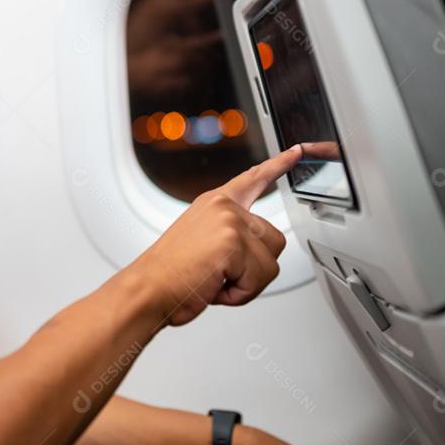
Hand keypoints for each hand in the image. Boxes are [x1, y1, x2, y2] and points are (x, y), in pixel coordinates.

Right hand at [129, 145, 302, 325]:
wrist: (147, 289)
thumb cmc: (170, 274)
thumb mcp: (200, 243)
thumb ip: (227, 235)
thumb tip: (252, 251)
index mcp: (214, 203)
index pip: (251, 180)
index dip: (277, 166)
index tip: (297, 151)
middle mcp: (223, 207)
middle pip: (274, 240)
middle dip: (254, 267)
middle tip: (219, 273)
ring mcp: (229, 222)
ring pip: (270, 263)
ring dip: (248, 282)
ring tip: (214, 279)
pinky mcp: (233, 242)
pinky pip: (260, 278)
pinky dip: (240, 293)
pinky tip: (215, 285)